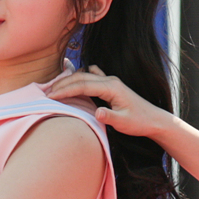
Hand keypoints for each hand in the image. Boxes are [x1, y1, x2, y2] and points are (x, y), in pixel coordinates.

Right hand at [48, 65, 168, 137]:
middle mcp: (110, 80)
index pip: (83, 85)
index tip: (50, 96)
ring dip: (69, 79)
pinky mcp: (110, 85)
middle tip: (45, 92)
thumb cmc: (139, 122)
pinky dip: (79, 78)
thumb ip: (110, 116)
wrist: (153, 118)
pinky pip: (91, 76)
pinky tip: (72, 83)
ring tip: (54, 87)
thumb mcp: (124, 123)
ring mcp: (110, 81)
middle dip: (62, 83)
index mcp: (111, 87)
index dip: (65, 90)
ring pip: (85, 74)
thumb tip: (97, 112)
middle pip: (81, 77)